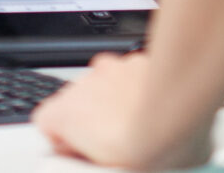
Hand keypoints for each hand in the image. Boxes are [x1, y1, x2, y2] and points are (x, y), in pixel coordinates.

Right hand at [33, 53, 210, 168]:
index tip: (84, 154)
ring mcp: (110, 70)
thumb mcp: (101, 171)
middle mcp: (82, 85)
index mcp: (63, 114)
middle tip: (118, 145)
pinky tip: (160, 111)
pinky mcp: (137, 61)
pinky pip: (133, 76)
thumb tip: (84, 162)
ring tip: (144, 129)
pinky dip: (142, 89)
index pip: (46, 123)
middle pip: (79, 103)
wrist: (177, 118)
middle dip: (96, 120)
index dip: (66, 141)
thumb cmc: (142, 150)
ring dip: (118, 103)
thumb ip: (83, 161)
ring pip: (106, 87)